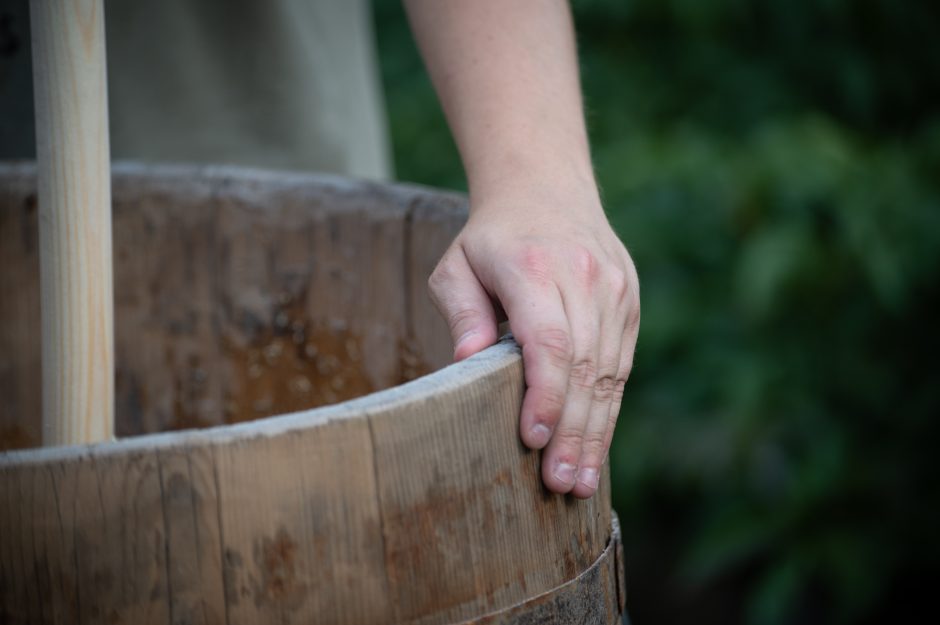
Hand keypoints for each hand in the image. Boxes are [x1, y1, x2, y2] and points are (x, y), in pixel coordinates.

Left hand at [428, 183, 639, 497]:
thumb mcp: (456, 264)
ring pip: (609, 371)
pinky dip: (609, 408)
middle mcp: (583, 277)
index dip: (544, 394)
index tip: (532, 438)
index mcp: (533, 267)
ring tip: (580, 481)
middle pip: (583, 365)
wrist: (546, 187)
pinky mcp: (629, 301)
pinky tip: (596, 444)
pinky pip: (621, 364)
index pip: (548, 340)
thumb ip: (461, 312)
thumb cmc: (491, 237)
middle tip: (559, 483)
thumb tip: (465, 366)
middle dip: (572, 431)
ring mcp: (614, 289)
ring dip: (596, 431)